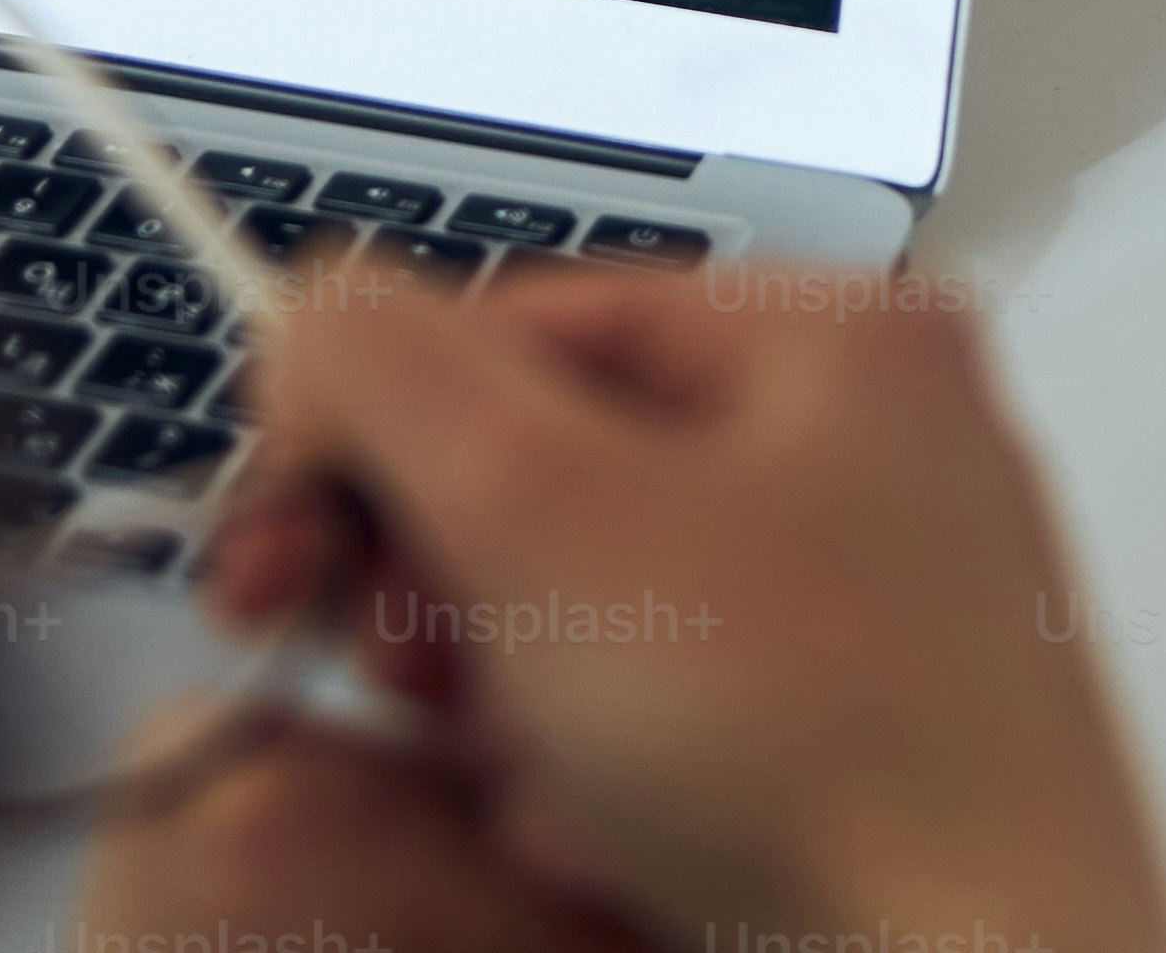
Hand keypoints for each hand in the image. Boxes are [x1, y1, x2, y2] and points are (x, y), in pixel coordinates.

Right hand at [186, 256, 1165, 952]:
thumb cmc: (834, 762)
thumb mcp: (546, 512)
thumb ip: (393, 375)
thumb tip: (316, 313)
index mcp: (836, 343)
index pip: (524, 321)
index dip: (378, 432)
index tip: (290, 540)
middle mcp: (872, 458)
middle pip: (553, 477)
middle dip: (457, 597)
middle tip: (416, 670)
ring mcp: (875, 612)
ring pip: (594, 623)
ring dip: (519, 718)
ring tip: (554, 786)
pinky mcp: (854, 752)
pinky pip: (665, 736)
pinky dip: (603, 795)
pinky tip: (618, 851)